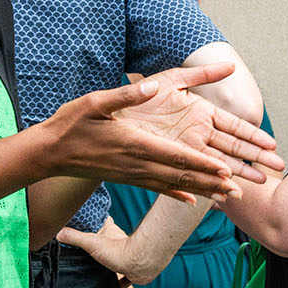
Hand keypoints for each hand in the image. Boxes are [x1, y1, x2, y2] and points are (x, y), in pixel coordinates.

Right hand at [50, 64, 282, 202]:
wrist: (49, 153)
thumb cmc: (71, 124)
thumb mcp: (94, 102)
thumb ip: (125, 96)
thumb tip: (151, 85)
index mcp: (135, 143)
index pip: (176, 156)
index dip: (202, 163)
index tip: (225, 169)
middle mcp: (138, 163)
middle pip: (181, 175)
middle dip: (211, 182)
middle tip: (238, 188)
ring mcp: (133, 174)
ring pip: (174, 184)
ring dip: (202, 190)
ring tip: (225, 196)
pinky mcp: (127, 179)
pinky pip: (158, 189)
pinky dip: (178, 195)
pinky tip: (192, 202)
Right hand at [57, 217, 133, 275]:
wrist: (140, 265)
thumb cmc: (118, 251)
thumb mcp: (91, 242)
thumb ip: (74, 237)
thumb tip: (58, 233)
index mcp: (109, 232)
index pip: (102, 222)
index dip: (95, 222)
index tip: (85, 224)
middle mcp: (118, 242)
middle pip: (107, 241)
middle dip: (98, 245)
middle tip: (85, 251)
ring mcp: (126, 256)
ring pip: (115, 258)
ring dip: (108, 263)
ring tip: (94, 269)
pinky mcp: (131, 271)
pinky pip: (124, 277)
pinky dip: (120, 281)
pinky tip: (113, 286)